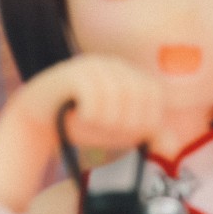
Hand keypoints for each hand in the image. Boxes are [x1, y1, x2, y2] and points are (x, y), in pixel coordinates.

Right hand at [0, 55, 167, 213]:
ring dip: (105, 122)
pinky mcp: (72, 73)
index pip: (156, 96)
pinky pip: (95, 97)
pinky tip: (79, 115)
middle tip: (103, 129)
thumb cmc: (85, 125)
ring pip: (117, 100)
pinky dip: (91, 115)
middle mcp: (114, 64)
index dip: (146, 120)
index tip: (125, 131)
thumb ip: (149, 135)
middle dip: (125, 124)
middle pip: (138, 99)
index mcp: (130, 74)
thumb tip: (172, 149)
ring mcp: (92, 65)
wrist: (40, 121)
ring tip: (90, 123)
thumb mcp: (123, 131)